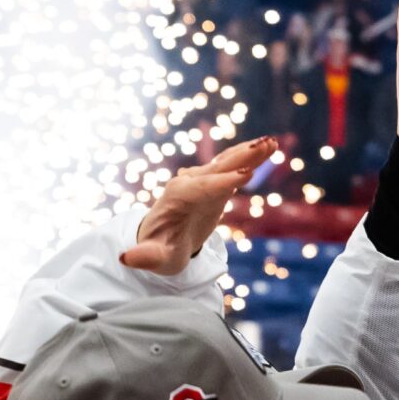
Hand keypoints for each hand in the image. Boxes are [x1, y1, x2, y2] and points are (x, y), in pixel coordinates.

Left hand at [121, 137, 278, 274]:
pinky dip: (249, 157)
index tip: (245, 175)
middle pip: (217, 168)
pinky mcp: (214, 182)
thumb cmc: (160, 250)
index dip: (223, 182)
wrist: (161, 239)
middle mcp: (189, 183)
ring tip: (272, 142)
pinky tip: (267, 148)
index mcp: (177, 199)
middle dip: (240, 158)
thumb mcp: (154, 257)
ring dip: (249, 152)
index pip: (202, 188)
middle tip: (263, 146)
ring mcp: (202, 180)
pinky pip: (233, 166)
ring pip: (227, 162)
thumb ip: (144, 256)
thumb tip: (127, 258)